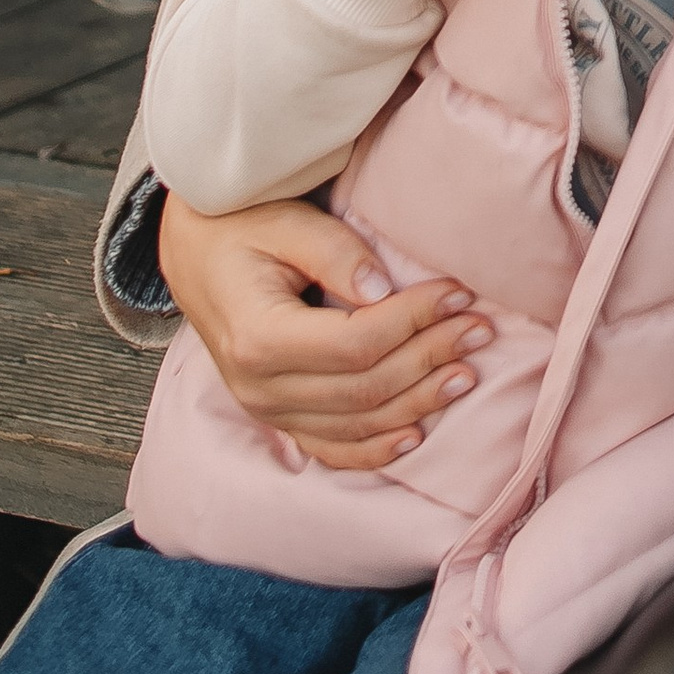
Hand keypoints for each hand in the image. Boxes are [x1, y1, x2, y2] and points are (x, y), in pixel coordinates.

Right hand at [158, 191, 492, 470]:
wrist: (194, 254)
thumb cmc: (240, 228)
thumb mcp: (284, 223)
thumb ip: (334, 253)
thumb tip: (383, 290)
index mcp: (258, 337)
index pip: (355, 343)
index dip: (414, 322)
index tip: (457, 293)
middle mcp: (258, 387)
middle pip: (363, 387)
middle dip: (429, 358)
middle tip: (479, 329)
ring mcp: (264, 409)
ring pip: (355, 424)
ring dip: (416, 402)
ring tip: (466, 373)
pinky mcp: (274, 417)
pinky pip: (328, 448)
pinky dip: (373, 449)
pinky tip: (414, 435)